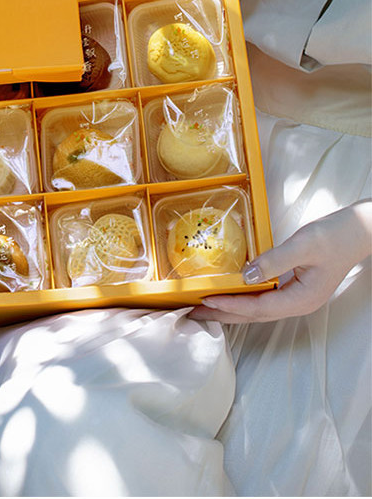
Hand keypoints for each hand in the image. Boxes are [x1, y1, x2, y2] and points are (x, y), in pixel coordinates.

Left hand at [189, 200, 371, 323]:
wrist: (357, 232)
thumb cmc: (334, 237)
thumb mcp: (303, 245)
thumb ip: (274, 261)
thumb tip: (246, 276)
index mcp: (302, 298)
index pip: (259, 308)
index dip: (231, 305)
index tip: (206, 301)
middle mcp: (298, 304)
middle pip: (255, 316)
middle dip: (223, 316)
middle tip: (193, 314)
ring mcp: (296, 297)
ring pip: (257, 309)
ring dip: (230, 309)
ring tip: (203, 308)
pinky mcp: (293, 287)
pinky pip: (263, 298)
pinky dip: (243, 298)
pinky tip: (229, 294)